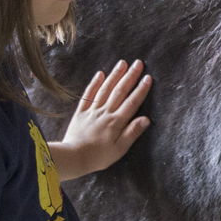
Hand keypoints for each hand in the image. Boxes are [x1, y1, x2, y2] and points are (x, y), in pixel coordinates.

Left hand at [54, 59, 152, 178]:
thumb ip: (132, 133)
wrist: (72, 157)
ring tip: (122, 63)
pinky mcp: (81, 113)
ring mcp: (92, 111)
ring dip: (114, 75)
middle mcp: (105, 113)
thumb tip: (146, 119)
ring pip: (105, 89)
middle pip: (120, 91)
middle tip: (138, 63)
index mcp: (116, 122)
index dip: (141, 89)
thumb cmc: (98, 157)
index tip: (148, 77)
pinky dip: (94, 83)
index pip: (132, 102)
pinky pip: (88, 95)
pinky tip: (100, 74)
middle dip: (130, 76)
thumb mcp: (119, 149)